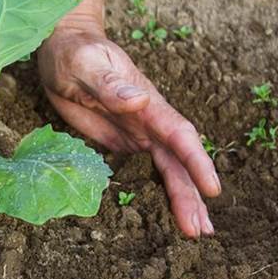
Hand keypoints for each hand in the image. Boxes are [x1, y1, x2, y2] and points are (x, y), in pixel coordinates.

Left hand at [38, 14, 220, 237]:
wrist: (64, 47)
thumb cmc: (73, 52)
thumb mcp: (86, 65)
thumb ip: (110, 85)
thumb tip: (141, 102)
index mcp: (146, 102)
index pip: (178, 134)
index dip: (196, 162)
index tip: (213, 189)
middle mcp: (149, 120)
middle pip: (177, 161)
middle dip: (190, 193)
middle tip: (202, 231)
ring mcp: (138, 132)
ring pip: (166, 169)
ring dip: (181, 197)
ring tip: (195, 231)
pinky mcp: (123, 141)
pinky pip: (145, 169)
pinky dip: (159, 191)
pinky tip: (167, 213)